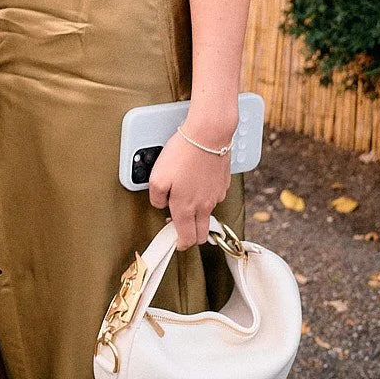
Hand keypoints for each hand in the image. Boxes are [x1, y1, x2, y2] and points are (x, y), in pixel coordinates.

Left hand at [147, 130, 230, 249]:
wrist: (208, 134)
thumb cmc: (183, 153)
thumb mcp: (156, 177)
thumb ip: (156, 197)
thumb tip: (161, 204)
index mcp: (186, 208)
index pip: (186, 239)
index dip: (179, 244)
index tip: (173, 240)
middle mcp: (204, 206)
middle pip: (202, 235)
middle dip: (192, 235)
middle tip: (180, 224)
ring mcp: (216, 196)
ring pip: (208, 214)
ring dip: (198, 212)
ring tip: (186, 194)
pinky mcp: (223, 184)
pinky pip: (214, 196)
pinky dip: (206, 194)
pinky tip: (197, 180)